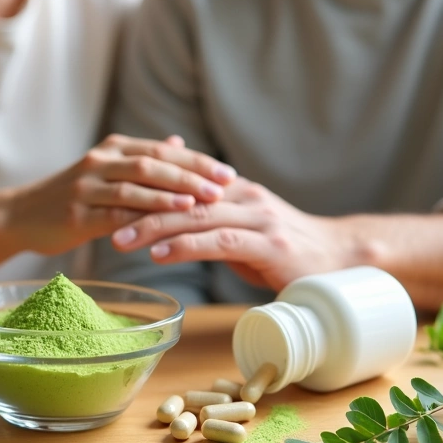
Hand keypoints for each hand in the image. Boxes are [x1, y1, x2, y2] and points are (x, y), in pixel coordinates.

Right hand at [6, 134, 236, 254]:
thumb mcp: (106, 170)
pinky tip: (166, 223)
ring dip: (172, 193)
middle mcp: (100, 161)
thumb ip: (142, 158)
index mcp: (112, 149)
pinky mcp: (77, 214)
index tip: (228, 172)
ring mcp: (86, 186)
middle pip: (154, 162)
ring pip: (136, 184)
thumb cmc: (71, 196)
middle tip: (224, 186)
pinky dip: (144, 216)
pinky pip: (116, 213)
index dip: (197, 160)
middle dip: (192, 174)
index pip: (163, 149)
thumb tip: (178, 141)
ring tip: (204, 202)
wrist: (20, 216)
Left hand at [109, 178, 368, 290]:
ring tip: (120, 240)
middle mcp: (243, 195)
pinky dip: (186, 246)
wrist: (342, 259)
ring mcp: (258, 218)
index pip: (180, 183)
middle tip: (101, 220)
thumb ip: (210, 217)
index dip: (142, 190)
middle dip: (138, 208)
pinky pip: (219, 240)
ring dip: (154, 228)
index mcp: (234, 188)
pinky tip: (160, 254)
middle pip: (180, 197)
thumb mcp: (243, 228)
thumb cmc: (286, 250)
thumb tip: (171, 214)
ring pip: (195, 217)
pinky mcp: (268, 244)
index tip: (106, 201)